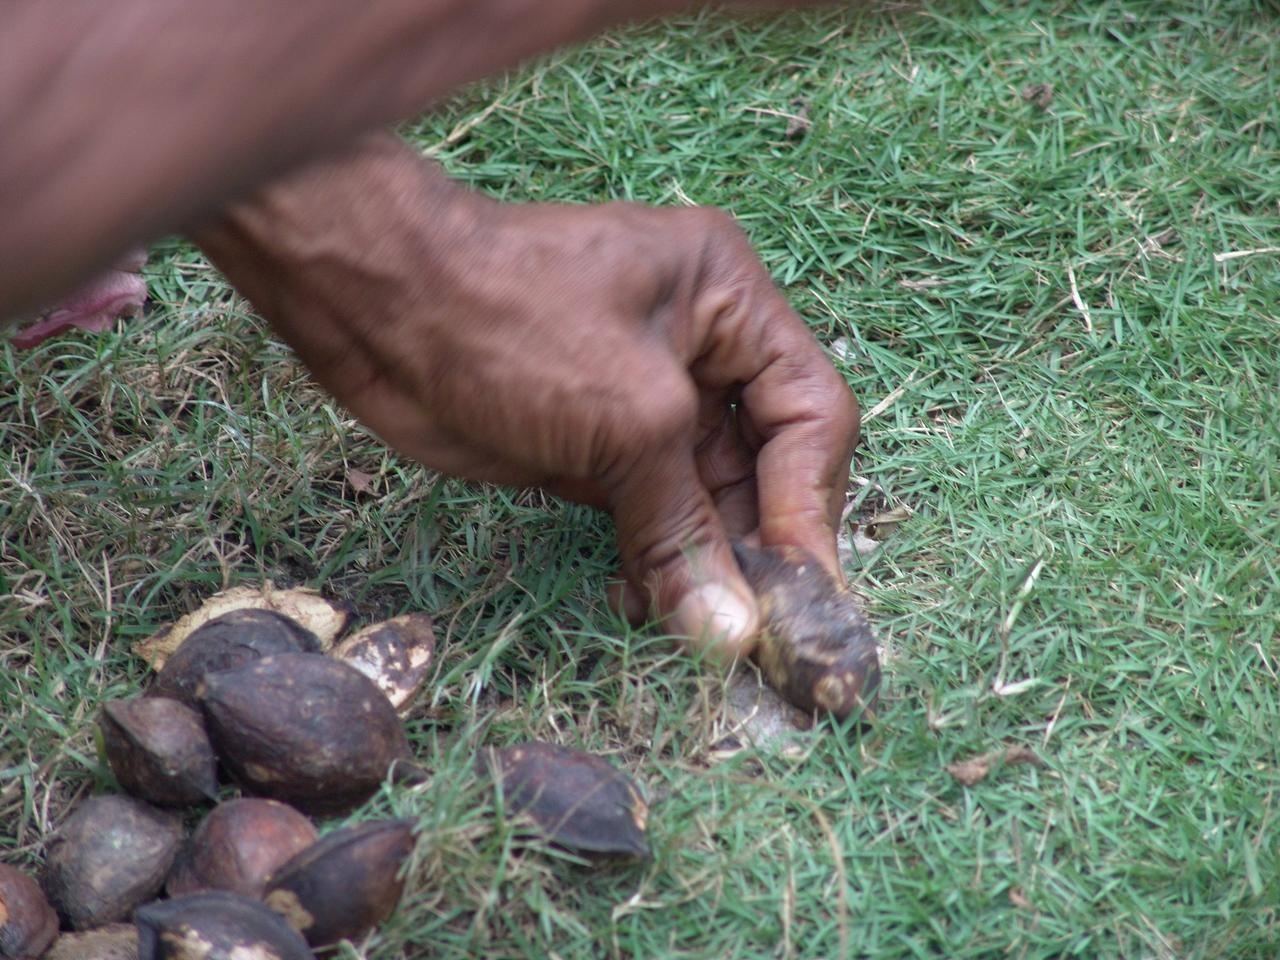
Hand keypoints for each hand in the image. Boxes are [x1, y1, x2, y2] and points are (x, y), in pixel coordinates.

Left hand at [194, 134, 858, 664]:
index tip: (800, 589)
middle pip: (765, 465)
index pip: (809, 412)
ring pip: (706, 501)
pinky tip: (646, 609)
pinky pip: (650, 519)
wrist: (374, 308)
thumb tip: (730, 632)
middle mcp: (703, 350)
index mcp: (731, 301)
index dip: (809, 504)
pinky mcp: (596, 448)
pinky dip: (653, 567)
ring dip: (706, 568)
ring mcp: (647, 402)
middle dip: (760, 547)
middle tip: (764, 634)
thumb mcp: (624, 417)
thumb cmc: (511, 325)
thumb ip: (682, 526)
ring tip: (703, 632)